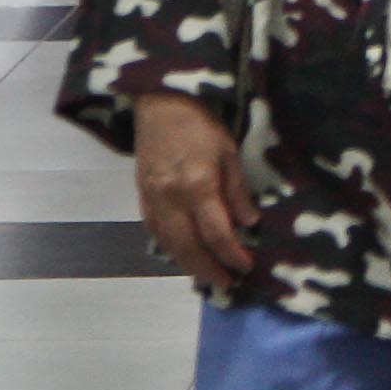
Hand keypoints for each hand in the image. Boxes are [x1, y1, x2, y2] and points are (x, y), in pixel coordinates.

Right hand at [132, 91, 256, 291]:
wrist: (160, 105)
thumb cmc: (201, 124)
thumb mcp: (230, 152)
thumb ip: (237, 191)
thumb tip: (249, 224)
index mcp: (197, 185)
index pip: (216, 233)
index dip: (232, 254)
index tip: (246, 267)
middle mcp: (170, 198)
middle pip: (188, 247)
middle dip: (209, 269)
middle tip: (227, 284)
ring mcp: (151, 200)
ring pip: (168, 244)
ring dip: (188, 265)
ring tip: (209, 276)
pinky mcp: (141, 197)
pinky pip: (155, 233)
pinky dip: (170, 249)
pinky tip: (184, 256)